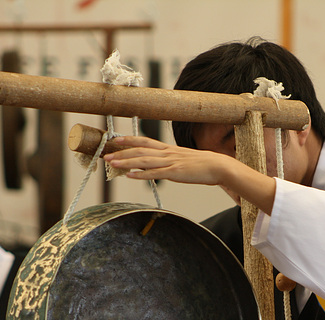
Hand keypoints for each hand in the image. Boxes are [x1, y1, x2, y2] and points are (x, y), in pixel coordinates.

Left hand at [104, 136, 233, 185]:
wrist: (218, 166)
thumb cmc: (202, 165)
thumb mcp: (183, 159)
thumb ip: (170, 160)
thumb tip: (160, 165)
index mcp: (168, 149)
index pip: (145, 141)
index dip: (129, 140)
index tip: (115, 140)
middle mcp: (167, 153)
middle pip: (140, 151)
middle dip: (121, 153)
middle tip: (106, 155)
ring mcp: (170, 162)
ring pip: (144, 161)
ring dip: (126, 162)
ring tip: (112, 164)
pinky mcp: (175, 173)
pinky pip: (155, 173)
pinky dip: (141, 174)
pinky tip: (130, 175)